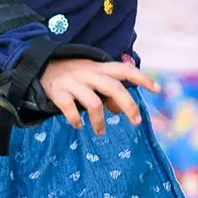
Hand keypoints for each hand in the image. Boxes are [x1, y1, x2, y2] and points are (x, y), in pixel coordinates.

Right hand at [39, 59, 160, 134]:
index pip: (125, 70)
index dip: (141, 78)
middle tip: (136, 122)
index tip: (157, 89)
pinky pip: (70, 109)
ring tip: (100, 132)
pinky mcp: (58, 92)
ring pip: (93, 103)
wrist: (40, 66)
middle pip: (114, 88)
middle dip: (129, 105)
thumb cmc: (73, 75)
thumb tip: (121, 110)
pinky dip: (76, 120)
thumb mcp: (93, 78)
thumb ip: (108, 92)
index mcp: (99, 68)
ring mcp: (73, 82)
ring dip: (99, 121)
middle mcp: (88, 73)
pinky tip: (78, 125)